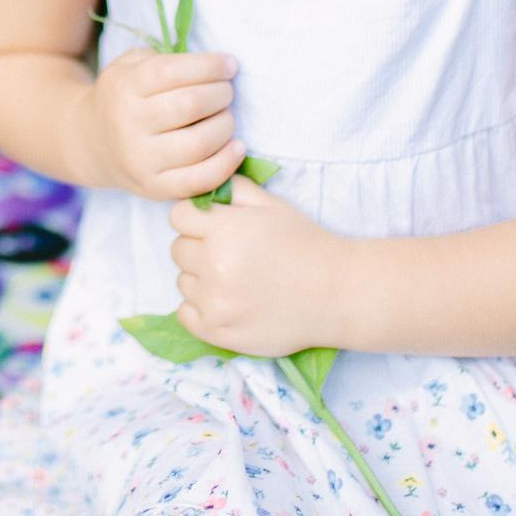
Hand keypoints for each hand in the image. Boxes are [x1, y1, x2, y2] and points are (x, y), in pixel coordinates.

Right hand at [67, 45, 242, 202]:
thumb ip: (164, 59)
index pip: (172, 71)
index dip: (209, 66)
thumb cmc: (124, 97)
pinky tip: (237, 147)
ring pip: (199, 143)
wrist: (91, 143)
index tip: (228, 64)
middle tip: (227, 91)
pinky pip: (199, 180)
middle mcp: (129, 124)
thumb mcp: (129, 66)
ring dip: (225, 125)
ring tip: (226, 117)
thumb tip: (213, 65)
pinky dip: (226, 163)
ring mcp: (140, 160)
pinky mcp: (154, 188)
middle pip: (191, 104)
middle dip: (221, 94)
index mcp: (124, 87)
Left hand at [167, 174, 366, 357]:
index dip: (195, 218)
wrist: (337, 293)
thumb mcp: (273, 205)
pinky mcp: (219, 332)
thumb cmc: (306, 244)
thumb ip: (235, 189)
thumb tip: (208, 183)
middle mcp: (214, 265)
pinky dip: (199, 308)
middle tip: (229, 254)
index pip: (179, 216)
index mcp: (224, 229)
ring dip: (200, 279)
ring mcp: (215, 302)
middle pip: (178, 249)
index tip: (215, 226)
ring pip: (183, 282)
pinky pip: (185, 315)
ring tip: (235, 280)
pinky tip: (224, 302)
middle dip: (198, 247)